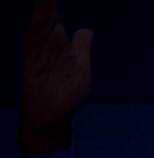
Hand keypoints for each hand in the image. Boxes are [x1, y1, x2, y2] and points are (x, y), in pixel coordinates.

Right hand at [18, 0, 93, 155]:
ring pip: (42, 20)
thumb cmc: (65, 95)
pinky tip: (44, 10)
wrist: (50, 117)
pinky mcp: (33, 57)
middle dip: (47, 1)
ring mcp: (40, 49)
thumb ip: (81, 48)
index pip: (57, 17)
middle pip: (49, 14)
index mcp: (61, 44)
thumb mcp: (81, 69)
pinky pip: (36, 35)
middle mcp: (48, 43)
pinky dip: (40, 20)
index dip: (52, 4)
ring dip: (45, 5)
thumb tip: (85, 30)